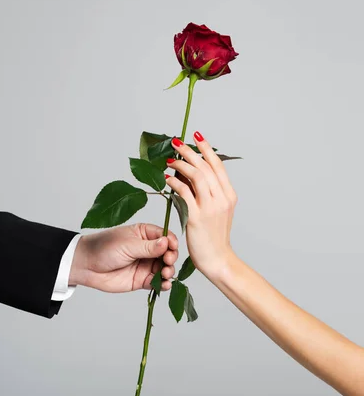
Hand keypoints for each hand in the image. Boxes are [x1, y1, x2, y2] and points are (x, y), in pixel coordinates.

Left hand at [69, 223, 177, 292]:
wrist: (86, 266)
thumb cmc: (104, 248)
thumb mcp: (128, 244)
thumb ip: (148, 247)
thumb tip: (167, 243)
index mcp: (144, 234)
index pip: (165, 236)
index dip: (171, 242)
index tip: (172, 247)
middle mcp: (148, 249)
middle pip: (168, 253)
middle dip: (171, 257)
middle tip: (167, 261)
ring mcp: (145, 265)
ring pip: (165, 268)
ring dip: (169, 271)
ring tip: (165, 273)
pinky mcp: (142, 280)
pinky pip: (157, 282)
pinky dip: (163, 284)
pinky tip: (164, 284)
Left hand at [165, 131, 236, 278]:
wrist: (218, 260)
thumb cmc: (214, 237)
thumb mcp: (217, 211)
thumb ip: (207, 192)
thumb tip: (190, 173)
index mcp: (229, 195)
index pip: (218, 165)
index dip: (207, 148)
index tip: (196, 135)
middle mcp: (222, 199)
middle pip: (205, 167)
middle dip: (190, 152)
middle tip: (176, 143)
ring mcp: (210, 208)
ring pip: (196, 177)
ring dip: (181, 164)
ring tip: (170, 160)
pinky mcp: (196, 218)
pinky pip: (184, 194)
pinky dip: (175, 183)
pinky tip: (167, 179)